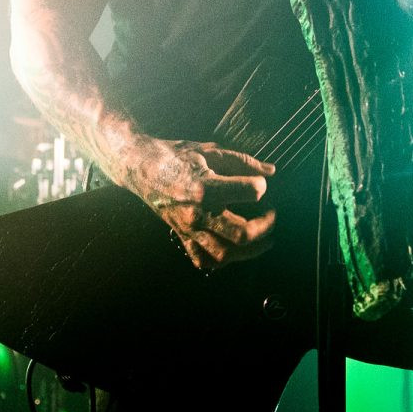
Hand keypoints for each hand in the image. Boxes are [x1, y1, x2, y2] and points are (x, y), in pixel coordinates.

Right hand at [130, 140, 275, 271]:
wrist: (141, 166)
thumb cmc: (175, 155)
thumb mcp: (210, 150)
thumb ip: (242, 161)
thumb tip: (270, 170)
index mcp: (205, 188)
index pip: (250, 192)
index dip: (261, 185)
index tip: (262, 182)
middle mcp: (197, 214)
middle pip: (241, 234)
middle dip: (264, 226)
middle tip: (272, 215)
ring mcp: (188, 229)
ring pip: (225, 254)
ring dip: (250, 250)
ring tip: (264, 240)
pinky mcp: (182, 236)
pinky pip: (203, 260)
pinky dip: (221, 260)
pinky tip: (234, 249)